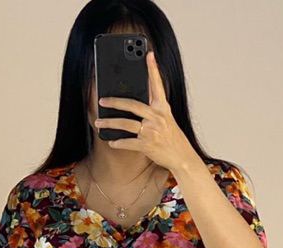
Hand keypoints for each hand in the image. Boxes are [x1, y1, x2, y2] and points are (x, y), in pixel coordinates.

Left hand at [95, 50, 195, 172]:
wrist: (182, 158)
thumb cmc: (172, 138)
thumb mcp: (166, 120)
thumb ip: (153, 109)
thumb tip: (133, 101)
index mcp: (162, 108)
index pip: (157, 85)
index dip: (153, 69)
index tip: (149, 55)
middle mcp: (157, 117)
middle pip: (131, 105)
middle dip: (114, 102)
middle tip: (102, 101)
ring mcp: (152, 131)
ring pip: (125, 124)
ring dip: (109, 124)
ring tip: (99, 123)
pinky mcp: (148, 145)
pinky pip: (128, 142)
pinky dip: (119, 143)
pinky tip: (112, 141)